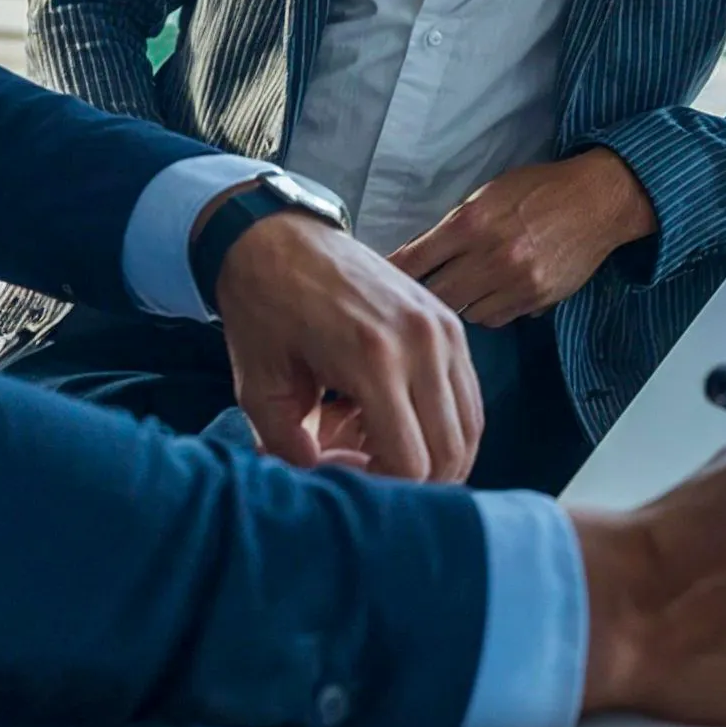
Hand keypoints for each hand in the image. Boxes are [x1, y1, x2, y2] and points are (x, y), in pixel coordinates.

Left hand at [209, 208, 482, 483]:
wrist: (275, 236)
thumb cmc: (262, 309)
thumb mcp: (259, 388)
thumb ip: (291, 450)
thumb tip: (327, 484)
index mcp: (374, 358)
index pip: (412, 465)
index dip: (380, 489)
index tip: (341, 472)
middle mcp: (422, 343)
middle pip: (449, 456)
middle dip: (408, 480)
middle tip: (358, 463)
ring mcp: (443, 329)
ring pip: (466, 429)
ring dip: (429, 452)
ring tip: (373, 438)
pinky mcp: (449, 321)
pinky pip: (466, 396)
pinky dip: (439, 421)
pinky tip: (390, 415)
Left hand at [388, 148, 656, 326]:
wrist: (596, 200)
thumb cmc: (538, 190)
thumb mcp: (486, 195)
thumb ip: (452, 227)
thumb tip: (415, 258)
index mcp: (470, 223)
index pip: (414, 260)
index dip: (391, 276)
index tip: (373, 286)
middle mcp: (490, 256)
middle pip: (435, 295)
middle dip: (421, 298)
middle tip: (410, 299)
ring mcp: (515, 282)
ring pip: (464, 312)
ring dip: (457, 304)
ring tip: (460, 287)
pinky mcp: (536, 299)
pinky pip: (496, 319)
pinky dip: (487, 310)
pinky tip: (490, 293)